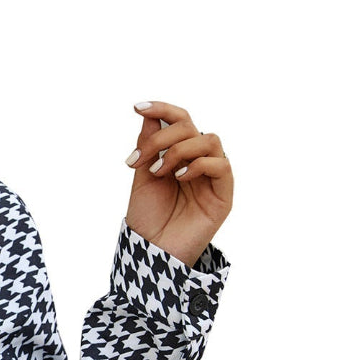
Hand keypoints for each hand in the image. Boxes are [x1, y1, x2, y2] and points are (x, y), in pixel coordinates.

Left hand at [123, 100, 232, 267]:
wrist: (152, 252)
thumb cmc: (148, 217)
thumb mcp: (142, 177)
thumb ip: (148, 146)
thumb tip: (149, 115)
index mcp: (178, 155)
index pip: (179, 122)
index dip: (162, 109)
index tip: (136, 107)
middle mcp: (198, 162)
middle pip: (190, 127)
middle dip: (162, 138)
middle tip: (141, 162)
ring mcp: (212, 177)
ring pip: (209, 140)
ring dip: (179, 150)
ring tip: (159, 172)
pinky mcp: (223, 194)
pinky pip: (221, 165)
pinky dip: (198, 165)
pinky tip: (179, 178)